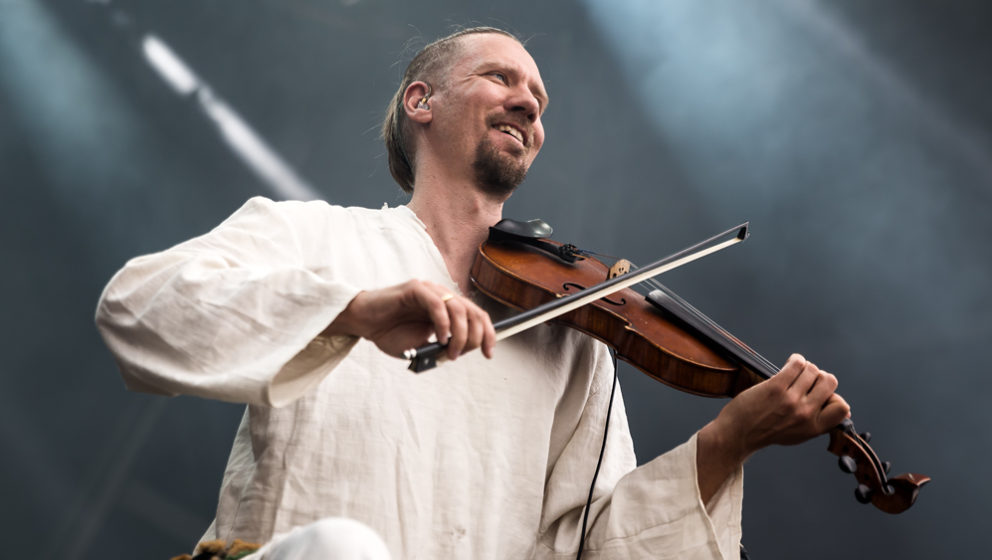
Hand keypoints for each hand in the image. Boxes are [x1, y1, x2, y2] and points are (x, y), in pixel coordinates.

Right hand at [323, 280, 495, 360]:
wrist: (363, 322)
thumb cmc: (390, 333)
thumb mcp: (422, 346)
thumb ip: (442, 346)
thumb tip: (461, 350)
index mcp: (447, 308)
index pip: (478, 316)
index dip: (488, 334)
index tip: (489, 354)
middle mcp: (442, 296)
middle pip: (474, 312)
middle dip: (475, 336)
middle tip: (460, 354)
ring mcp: (429, 290)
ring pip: (459, 308)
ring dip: (459, 334)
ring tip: (449, 351)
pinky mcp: (414, 289)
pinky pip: (437, 303)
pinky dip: (443, 323)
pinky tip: (439, 338)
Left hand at [696, 354, 850, 501]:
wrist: (738, 434)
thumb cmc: (767, 431)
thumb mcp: (799, 435)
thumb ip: (818, 422)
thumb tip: (843, 410)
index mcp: (814, 428)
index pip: (842, 407)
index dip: (835, 397)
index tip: (821, 394)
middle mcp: (805, 414)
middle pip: (830, 381)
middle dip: (820, 376)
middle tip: (806, 380)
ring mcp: (791, 400)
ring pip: (812, 370)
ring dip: (805, 366)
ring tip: (795, 371)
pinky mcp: (776, 388)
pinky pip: (796, 364)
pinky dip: (796, 359)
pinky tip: (790, 363)